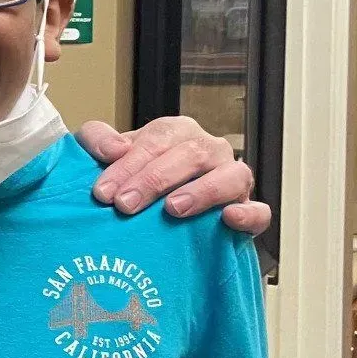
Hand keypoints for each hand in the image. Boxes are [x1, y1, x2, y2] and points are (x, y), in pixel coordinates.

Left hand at [76, 118, 269, 233]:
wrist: (155, 224)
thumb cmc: (132, 183)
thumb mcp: (105, 158)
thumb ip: (97, 140)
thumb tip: (113, 148)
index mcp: (176, 132)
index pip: (157, 137)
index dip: (129, 163)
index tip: (103, 191)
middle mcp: (208, 150)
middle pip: (190, 153)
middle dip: (154, 179)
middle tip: (125, 205)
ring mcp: (232, 179)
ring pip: (230, 175)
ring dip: (203, 191)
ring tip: (173, 209)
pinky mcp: (248, 212)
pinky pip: (259, 210)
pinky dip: (248, 213)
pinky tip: (228, 218)